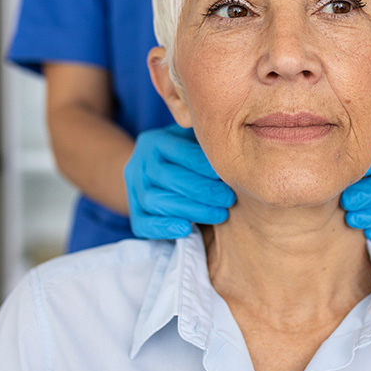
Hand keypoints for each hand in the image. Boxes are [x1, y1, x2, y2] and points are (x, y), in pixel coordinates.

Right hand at [125, 124, 235, 238]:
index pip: (180, 151)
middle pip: (168, 177)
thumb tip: (237, 146)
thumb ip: (207, 142)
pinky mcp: (134, 212)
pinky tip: (187, 229)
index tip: (231, 175)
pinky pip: (143, 222)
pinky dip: (164, 227)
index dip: (205, 165)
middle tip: (229, 199)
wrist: (152, 173)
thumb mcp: (193, 140)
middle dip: (203, 191)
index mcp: (155, 141)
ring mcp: (133, 188)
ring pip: (156, 200)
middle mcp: (140, 163)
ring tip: (220, 215)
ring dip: (191, 210)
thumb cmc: (185, 155)